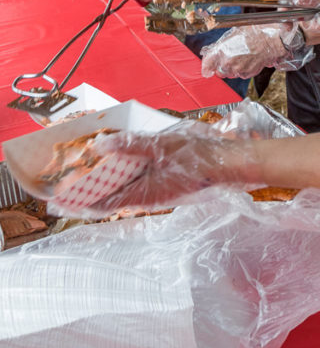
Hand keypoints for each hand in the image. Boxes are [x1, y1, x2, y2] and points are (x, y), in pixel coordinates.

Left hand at [64, 124, 258, 217]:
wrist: (234, 165)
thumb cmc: (201, 155)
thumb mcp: (164, 144)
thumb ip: (133, 145)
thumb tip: (100, 146)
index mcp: (144, 194)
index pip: (103, 203)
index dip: (79, 202)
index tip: (57, 199)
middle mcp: (148, 198)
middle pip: (109, 198)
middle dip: (87, 191)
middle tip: (63, 182)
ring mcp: (158, 192)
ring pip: (122, 192)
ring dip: (104, 184)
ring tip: (85, 171)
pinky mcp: (166, 185)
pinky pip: (136, 185)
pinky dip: (122, 178)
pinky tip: (119, 164)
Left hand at [200, 22, 313, 78]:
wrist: (273, 39)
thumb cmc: (256, 31)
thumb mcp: (235, 33)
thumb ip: (223, 45)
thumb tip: (216, 50)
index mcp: (222, 50)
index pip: (207, 64)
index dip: (206, 67)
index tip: (206, 69)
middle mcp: (228, 62)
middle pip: (218, 71)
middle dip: (221, 66)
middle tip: (229, 57)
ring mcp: (238, 69)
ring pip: (230, 74)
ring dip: (232, 68)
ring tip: (241, 57)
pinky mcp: (248, 73)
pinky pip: (241, 74)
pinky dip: (242, 70)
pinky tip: (248, 60)